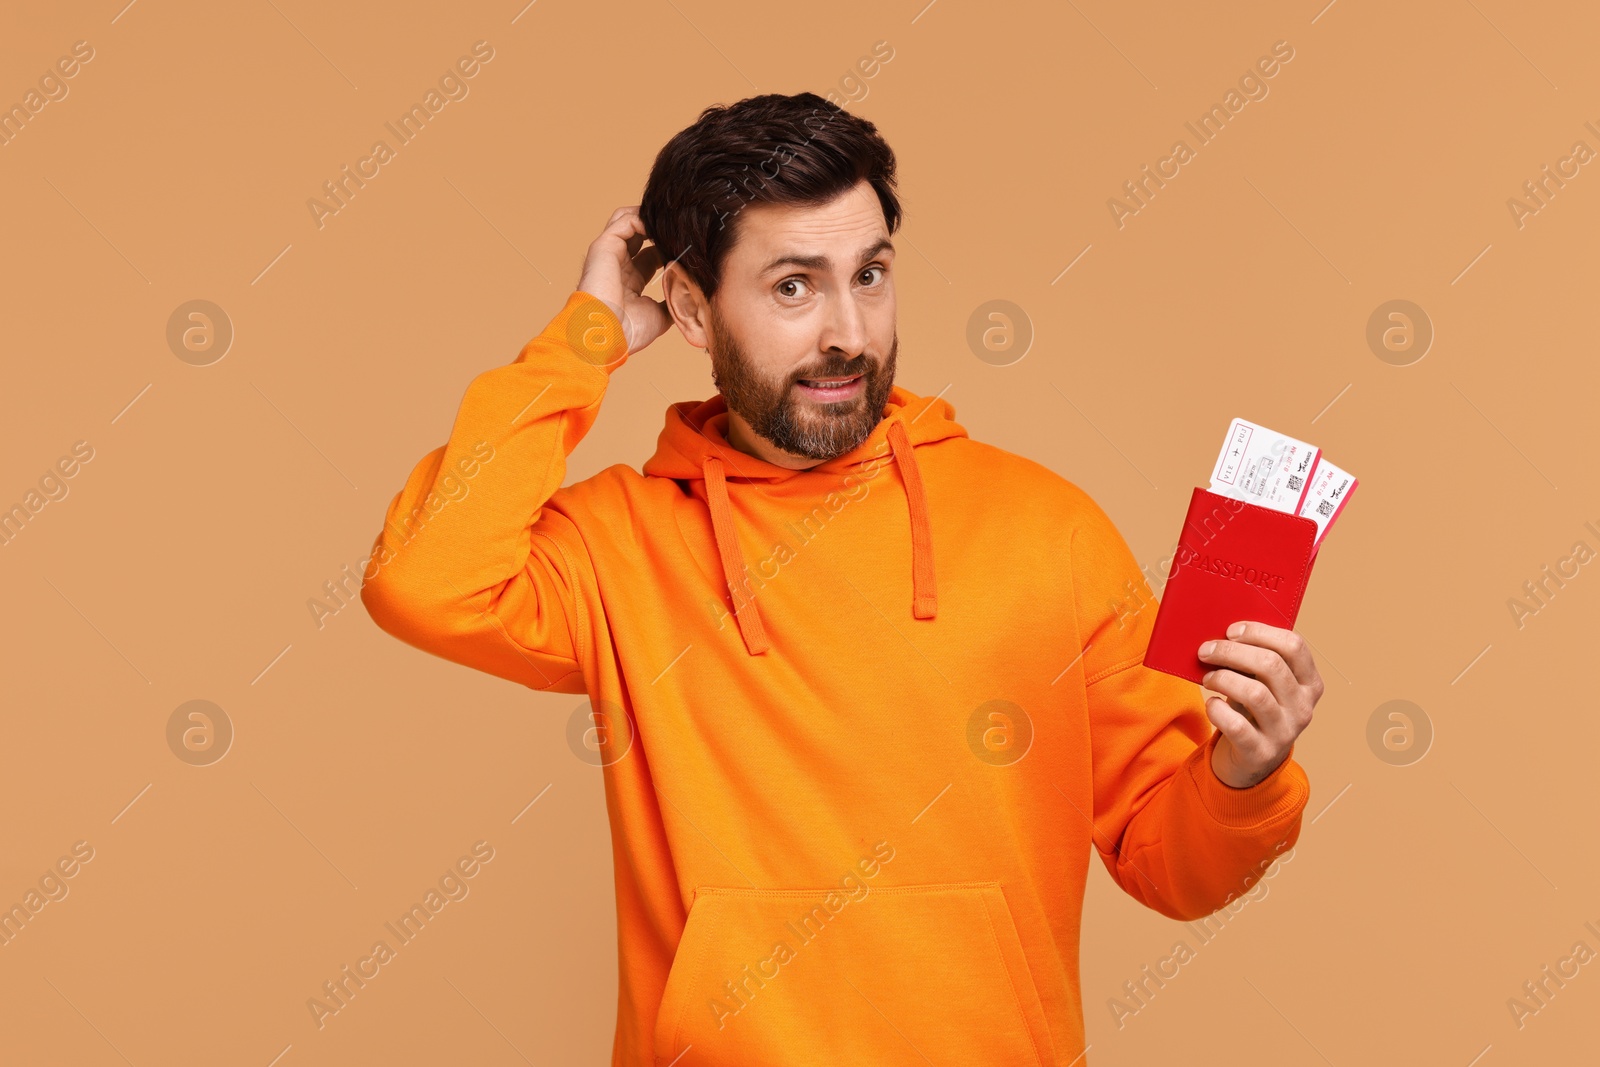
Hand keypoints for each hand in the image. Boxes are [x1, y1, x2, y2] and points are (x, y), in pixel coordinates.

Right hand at [575, 205, 672, 354]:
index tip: (688, 248)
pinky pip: (625, 220)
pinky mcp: (604, 245)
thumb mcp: (659, 316)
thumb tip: (686, 296)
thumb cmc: (628, 331)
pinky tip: (663, 226)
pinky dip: (644, 217)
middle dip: (659, 230)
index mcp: (629, 281)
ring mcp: (610, 254)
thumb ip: (671, 302)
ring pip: (628, 221)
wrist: (606, 334)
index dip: (668, 249)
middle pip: (639, 234)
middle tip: (682, 230)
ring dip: (650, 218)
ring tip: (671, 222)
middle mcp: (618, 265)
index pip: (650, 255)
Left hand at [1197, 621, 1322, 788]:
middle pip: (1271, 666)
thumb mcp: (1264, 684)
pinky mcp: (1260, 752)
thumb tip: (1222, 634)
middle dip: (1232, 652)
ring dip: (1224, 679)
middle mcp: (1303, 707)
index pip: (1294, 646)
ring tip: (1208, 678)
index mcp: (1310, 683)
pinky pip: (1237, 726)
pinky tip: (1211, 703)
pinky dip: (1217, 710)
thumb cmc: (1254, 709)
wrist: (1252, 760)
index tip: (1231, 630)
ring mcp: (1284, 732)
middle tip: (1206, 650)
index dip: (1260, 632)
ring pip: (1255, 694)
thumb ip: (1254, 660)